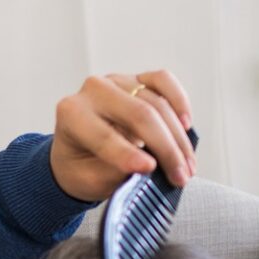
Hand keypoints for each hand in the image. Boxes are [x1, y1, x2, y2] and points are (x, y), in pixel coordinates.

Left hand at [50, 69, 196, 202]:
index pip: (103, 135)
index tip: (150, 169)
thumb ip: (116, 171)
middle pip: (139, 115)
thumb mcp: (91, 179)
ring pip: (157, 103)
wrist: (80, 152)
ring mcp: (117, 81)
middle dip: (165, 149)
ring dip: (178, 138)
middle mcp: (93, 91)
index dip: (128, 153)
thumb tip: (150, 165)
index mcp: (71, 114)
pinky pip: (163, 81)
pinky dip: (179, 102)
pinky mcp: (137, 79)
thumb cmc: (82, 166)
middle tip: (180, 176)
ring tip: (187, 166)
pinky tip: (186, 125)